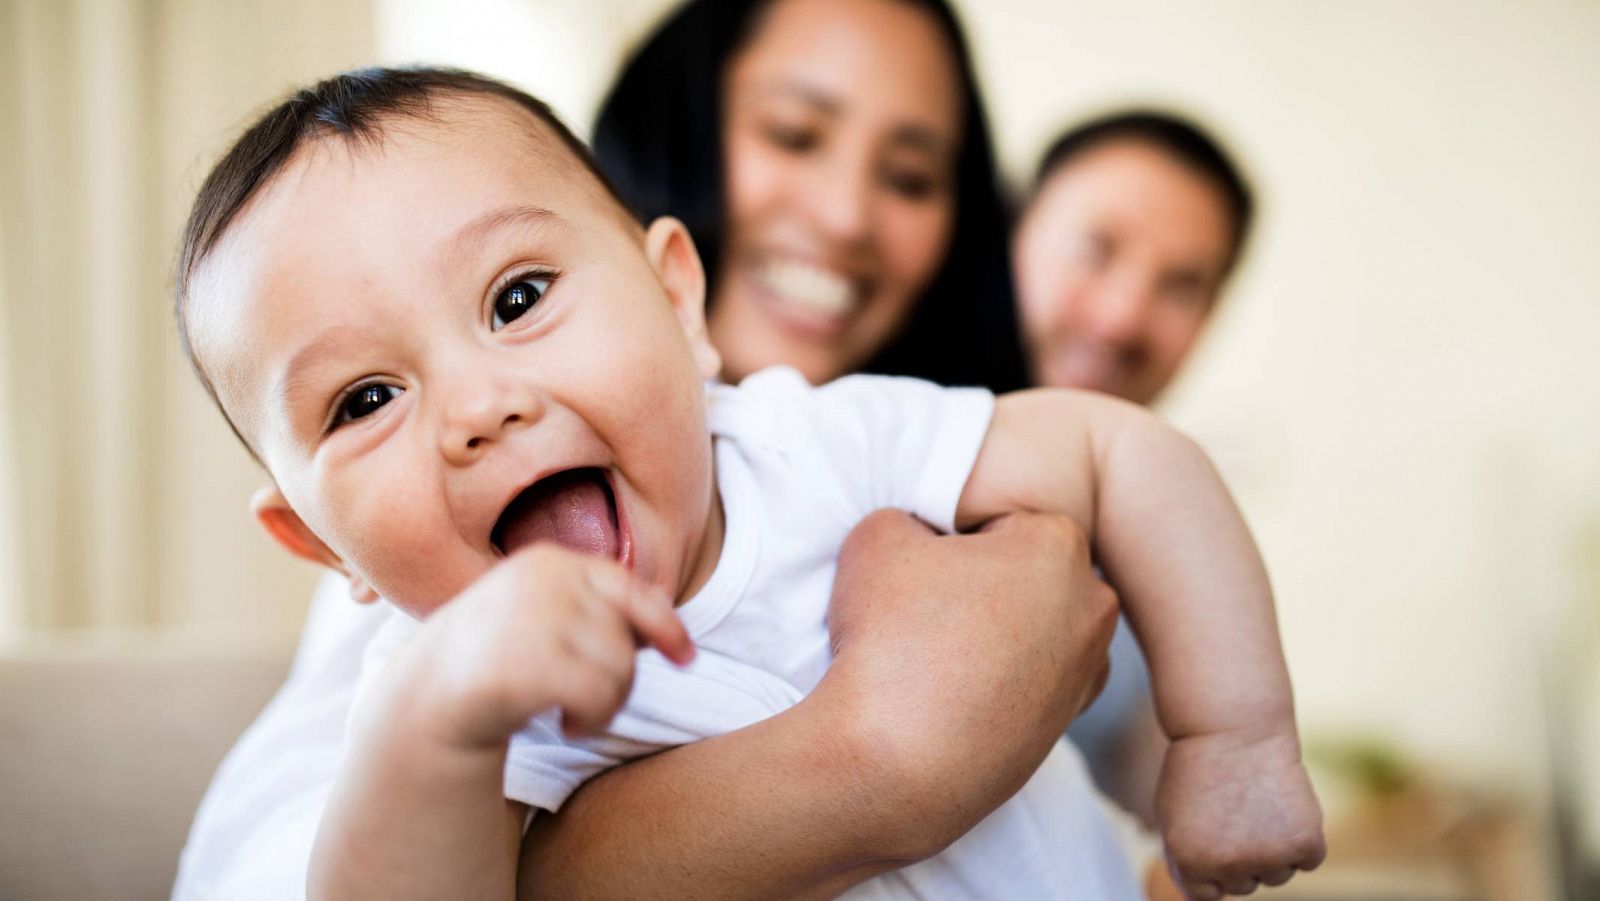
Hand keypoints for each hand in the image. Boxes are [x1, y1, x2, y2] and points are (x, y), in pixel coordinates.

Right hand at [391, 544, 694, 749]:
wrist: (427, 696)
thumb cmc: (497, 656)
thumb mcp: (546, 618)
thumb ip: (599, 615)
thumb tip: (671, 634)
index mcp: (549, 562)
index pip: (628, 588)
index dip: (666, 624)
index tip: (685, 657)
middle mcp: (542, 581)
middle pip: (626, 637)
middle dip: (620, 680)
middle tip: (587, 703)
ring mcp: (530, 619)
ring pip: (619, 669)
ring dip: (606, 706)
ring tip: (573, 714)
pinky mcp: (522, 664)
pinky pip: (597, 698)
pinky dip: (591, 720)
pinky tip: (563, 726)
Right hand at [824, 509, 1117, 848]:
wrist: (893, 766)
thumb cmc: (890, 642)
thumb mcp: (877, 537)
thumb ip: (909, 517)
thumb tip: (922, 537)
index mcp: (1060, 546)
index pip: (998, 518)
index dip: (949, 537)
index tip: (918, 569)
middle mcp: (1092, 606)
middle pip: (1022, 571)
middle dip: (979, 582)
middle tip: (923, 610)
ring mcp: (1085, 672)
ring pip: (1028, 626)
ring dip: (990, 631)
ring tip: (933, 657)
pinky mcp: (1064, 725)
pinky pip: (1026, 680)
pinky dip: (996, 681)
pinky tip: (950, 695)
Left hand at [1157, 726, 1325, 898]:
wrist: (1233, 727)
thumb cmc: (1199, 769)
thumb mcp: (1175, 817)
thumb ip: (1190, 862)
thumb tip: (1207, 896)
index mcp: (1188, 862)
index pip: (1206, 894)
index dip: (1209, 864)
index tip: (1210, 831)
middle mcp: (1227, 866)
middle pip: (1243, 886)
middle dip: (1240, 855)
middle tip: (1234, 809)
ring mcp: (1268, 856)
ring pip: (1276, 875)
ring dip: (1272, 848)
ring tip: (1256, 803)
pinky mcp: (1305, 842)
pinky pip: (1308, 860)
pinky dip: (1301, 838)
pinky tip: (1283, 804)